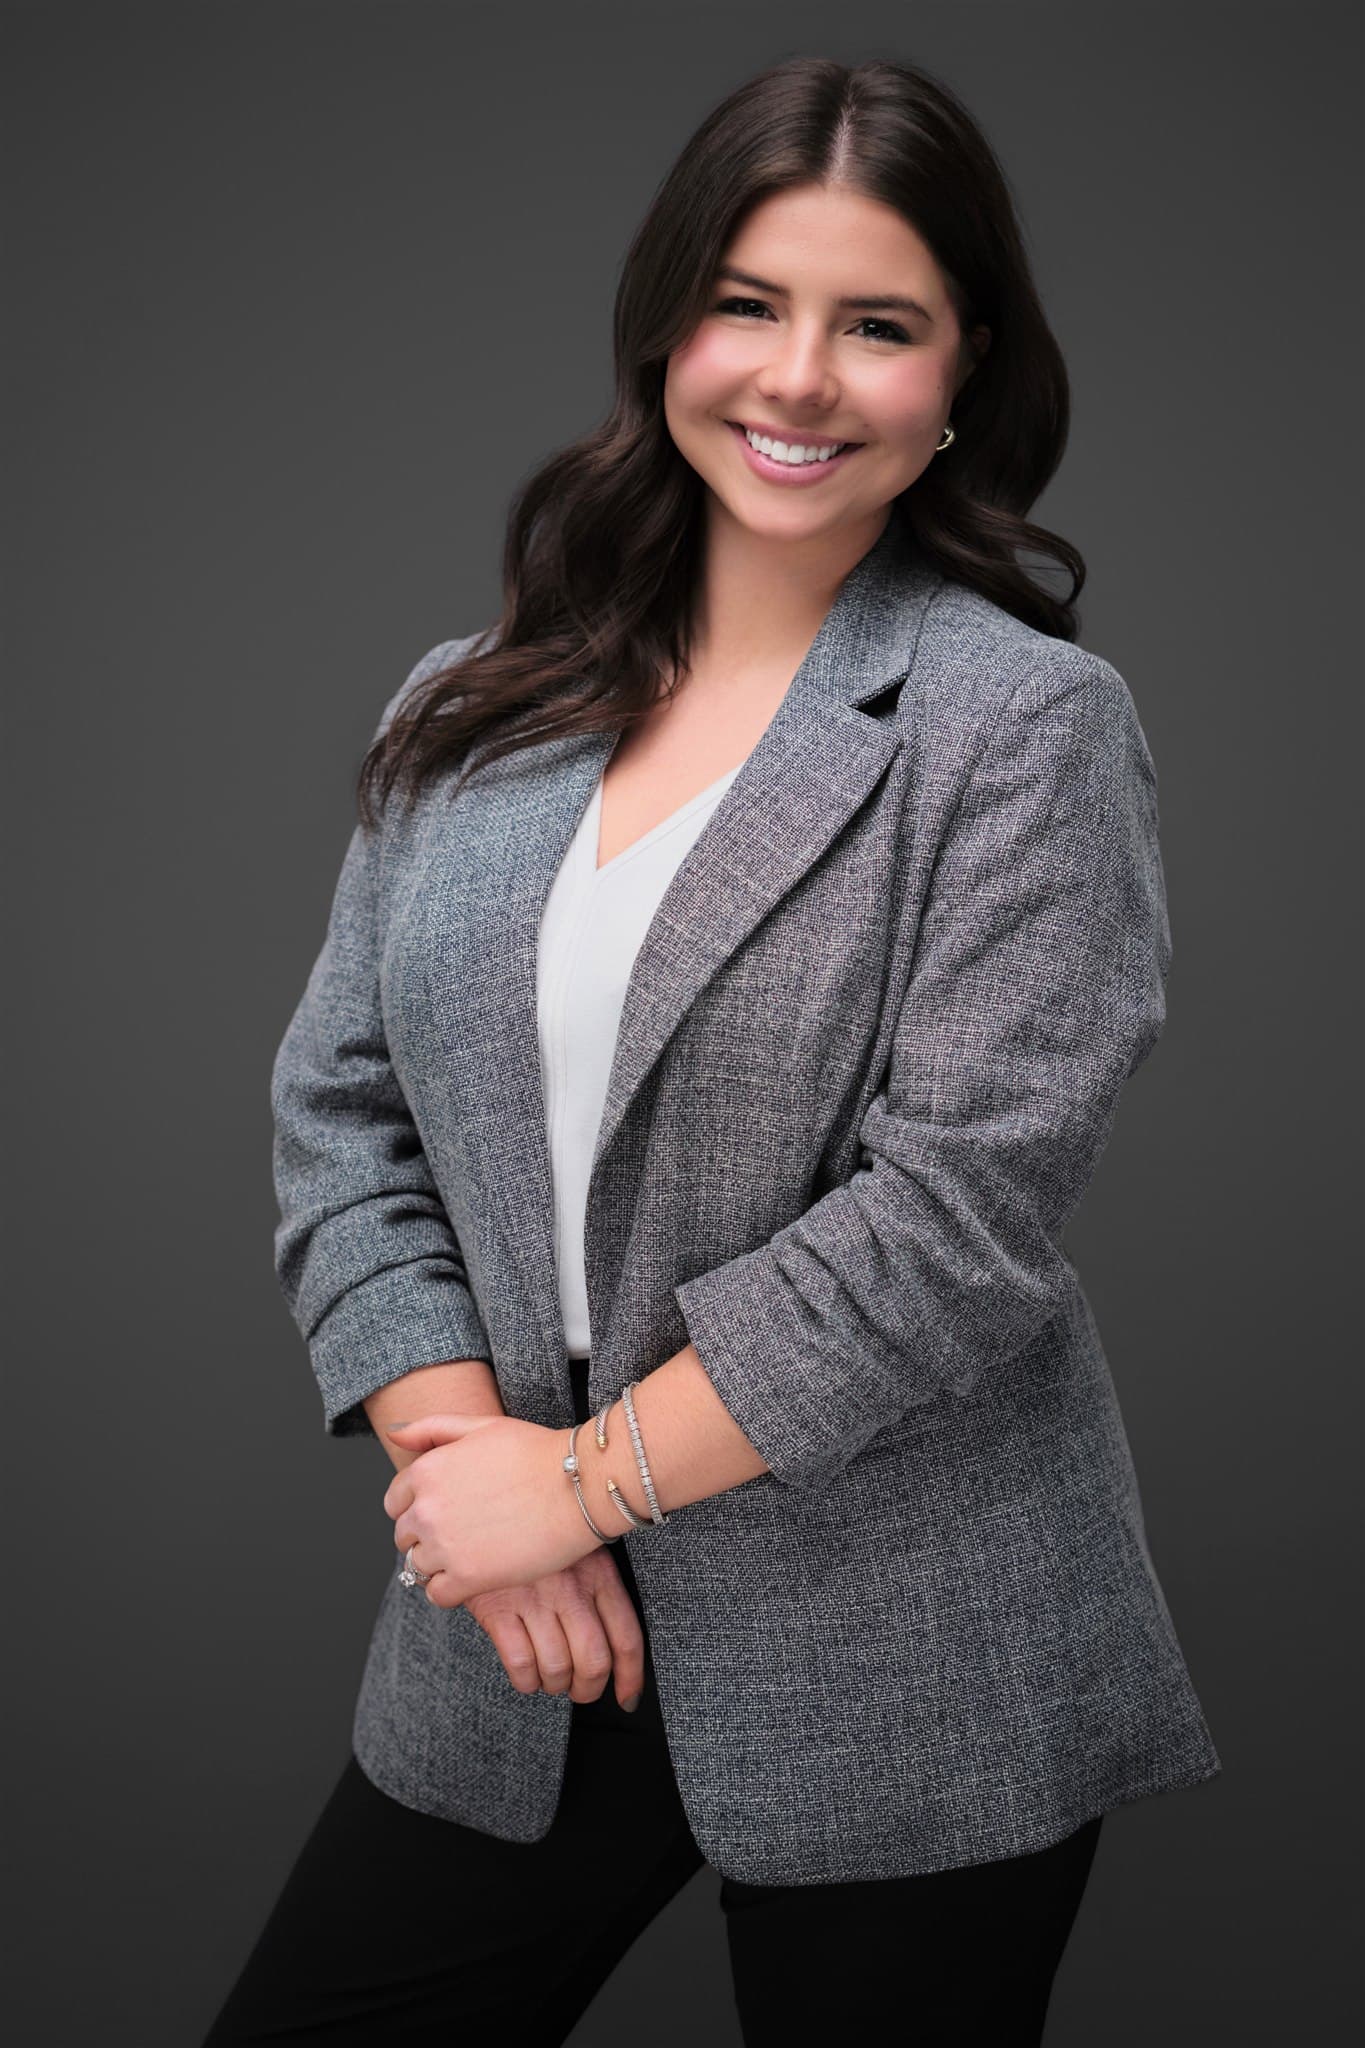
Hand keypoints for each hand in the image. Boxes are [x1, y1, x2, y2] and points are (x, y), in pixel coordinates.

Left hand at [383, 1411, 602, 1605]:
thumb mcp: (481, 1426)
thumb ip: (432, 1428)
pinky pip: (436, 1594)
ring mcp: (444, 1545)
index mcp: (426, 1471)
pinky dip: (450, 1589)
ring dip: (439, 1563)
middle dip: (426, 1535)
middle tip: (463, 1532)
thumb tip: (394, 1434)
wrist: (578, 1485)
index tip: (445, 1511)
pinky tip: (475, 1575)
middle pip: (404, 1536)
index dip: (419, 1507)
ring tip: (473, 1552)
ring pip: (417, 1566)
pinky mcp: (468, 1577)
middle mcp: (426, 1509)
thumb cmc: (536, 1452)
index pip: (395, 1503)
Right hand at [463, 1553, 646, 1708]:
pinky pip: (520, 1665)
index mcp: (598, 1573)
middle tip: (581, 1690)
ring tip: (551, 1678)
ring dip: (555, 1685)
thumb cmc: (539, 1535)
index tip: (627, 1698)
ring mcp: (533, 1599)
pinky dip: (527, 1681)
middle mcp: (570, 1588)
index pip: (626, 1637)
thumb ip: (599, 1589)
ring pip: (557, 1668)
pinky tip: (527, 1674)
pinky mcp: (497, 1609)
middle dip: (589, 1689)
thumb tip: (615, 1650)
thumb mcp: (580, 1548)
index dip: (631, 1677)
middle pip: (594, 1662)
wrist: (482, 1509)